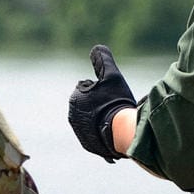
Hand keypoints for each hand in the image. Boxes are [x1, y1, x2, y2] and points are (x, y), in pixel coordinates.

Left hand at [68, 44, 136, 161]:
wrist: (120, 132)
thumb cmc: (115, 102)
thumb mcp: (111, 76)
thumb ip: (103, 60)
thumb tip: (97, 47)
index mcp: (74, 99)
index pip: (91, 89)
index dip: (104, 90)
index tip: (111, 96)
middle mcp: (73, 116)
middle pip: (92, 105)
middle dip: (102, 105)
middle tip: (115, 108)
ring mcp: (80, 133)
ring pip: (95, 119)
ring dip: (104, 118)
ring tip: (116, 120)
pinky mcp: (88, 145)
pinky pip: (98, 134)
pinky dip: (105, 132)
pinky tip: (114, 131)